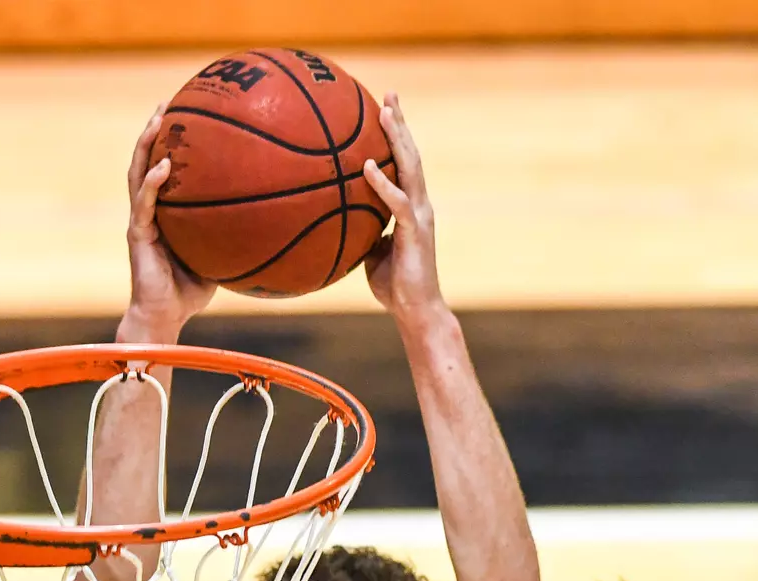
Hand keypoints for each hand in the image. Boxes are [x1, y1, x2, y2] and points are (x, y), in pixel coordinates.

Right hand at [122, 106, 216, 339]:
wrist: (164, 317)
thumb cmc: (190, 292)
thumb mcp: (221, 258)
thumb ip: (236, 236)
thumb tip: (274, 222)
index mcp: (165, 212)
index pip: (165, 169)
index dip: (171, 142)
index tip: (186, 115)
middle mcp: (149, 210)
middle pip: (147, 160)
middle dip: (155, 130)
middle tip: (168, 102)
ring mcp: (141, 220)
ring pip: (138, 173)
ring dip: (146, 145)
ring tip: (158, 119)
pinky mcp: (137, 234)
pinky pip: (144, 203)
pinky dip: (152, 182)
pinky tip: (164, 166)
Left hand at [361, 93, 445, 328]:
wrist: (416, 310)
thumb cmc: (393, 285)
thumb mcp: (370, 251)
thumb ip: (360, 228)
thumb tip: (336, 215)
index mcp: (410, 206)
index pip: (404, 163)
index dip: (396, 135)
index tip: (383, 108)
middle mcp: (419, 204)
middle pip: (411, 154)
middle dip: (400, 123)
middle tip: (389, 94)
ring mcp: (420, 216)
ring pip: (411, 168)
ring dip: (398, 138)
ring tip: (385, 111)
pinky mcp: (415, 232)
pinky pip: (398, 202)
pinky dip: (383, 183)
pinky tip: (369, 166)